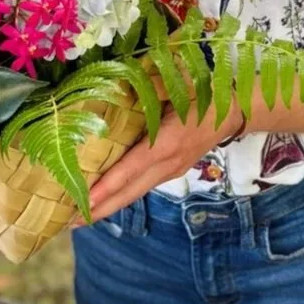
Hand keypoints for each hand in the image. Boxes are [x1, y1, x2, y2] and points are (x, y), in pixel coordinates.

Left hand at [82, 95, 243, 225]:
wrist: (233, 111)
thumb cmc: (204, 94)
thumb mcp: (179, 84)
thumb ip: (151, 85)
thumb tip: (117, 80)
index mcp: (167, 143)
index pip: (131, 169)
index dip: (107, 187)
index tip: (84, 201)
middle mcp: (167, 163)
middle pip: (130, 193)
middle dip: (100, 209)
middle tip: (69, 222)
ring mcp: (171, 171)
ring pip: (135, 193)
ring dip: (109, 205)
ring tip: (80, 215)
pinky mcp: (172, 171)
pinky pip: (142, 186)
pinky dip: (122, 194)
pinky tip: (106, 198)